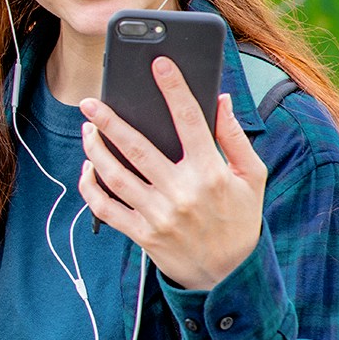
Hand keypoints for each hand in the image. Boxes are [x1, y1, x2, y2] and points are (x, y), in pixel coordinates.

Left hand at [77, 57, 267, 290]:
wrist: (229, 276)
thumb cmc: (240, 219)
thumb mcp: (251, 177)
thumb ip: (235, 138)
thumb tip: (222, 99)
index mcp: (210, 173)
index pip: (190, 120)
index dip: (174, 88)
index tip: (159, 63)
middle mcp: (181, 192)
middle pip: (137, 148)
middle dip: (109, 121)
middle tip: (90, 102)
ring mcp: (159, 215)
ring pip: (115, 176)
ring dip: (95, 150)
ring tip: (87, 130)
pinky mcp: (143, 235)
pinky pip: (107, 209)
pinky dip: (91, 188)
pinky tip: (87, 169)